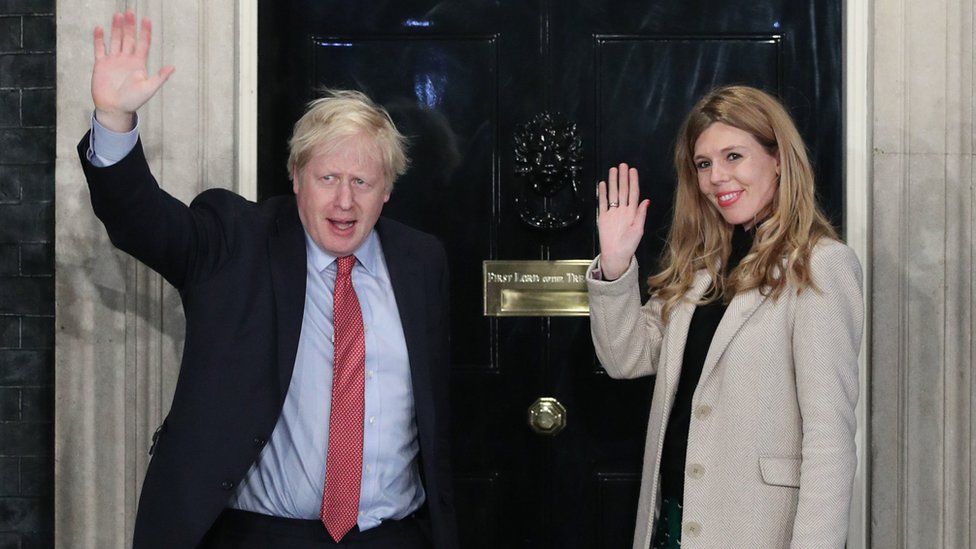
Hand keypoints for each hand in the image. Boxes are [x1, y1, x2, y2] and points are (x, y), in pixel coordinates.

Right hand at [91, 11, 174, 131]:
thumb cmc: (133, 101)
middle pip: (129, 38)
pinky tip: (100, 29)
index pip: (143, 43)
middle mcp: (126, 59)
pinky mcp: (101, 65)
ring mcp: (114, 61)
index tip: (146, 19)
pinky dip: (99, 39)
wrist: (114, 109)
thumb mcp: (149, 89)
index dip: (145, 31)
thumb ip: (159, 77)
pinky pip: (99, 49)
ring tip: (117, 15)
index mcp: (139, 64)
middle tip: (130, 12)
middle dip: (130, 25)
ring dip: (116, 28)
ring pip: (115, 40)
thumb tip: (172, 67)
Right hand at [596, 163, 649, 279]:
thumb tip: (646, 201)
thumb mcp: (638, 230)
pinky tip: (603, 184)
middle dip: (622, 177)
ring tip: (612, 170)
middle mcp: (623, 210)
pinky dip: (602, 193)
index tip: (633, 171)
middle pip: (622, 190)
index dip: (633, 181)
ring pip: (612, 193)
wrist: (616, 255)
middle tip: (622, 165)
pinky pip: (602, 203)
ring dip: (612, 182)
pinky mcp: (603, 217)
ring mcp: (612, 212)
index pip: (633, 193)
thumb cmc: (629, 245)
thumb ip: (641, 215)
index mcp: (632, 212)